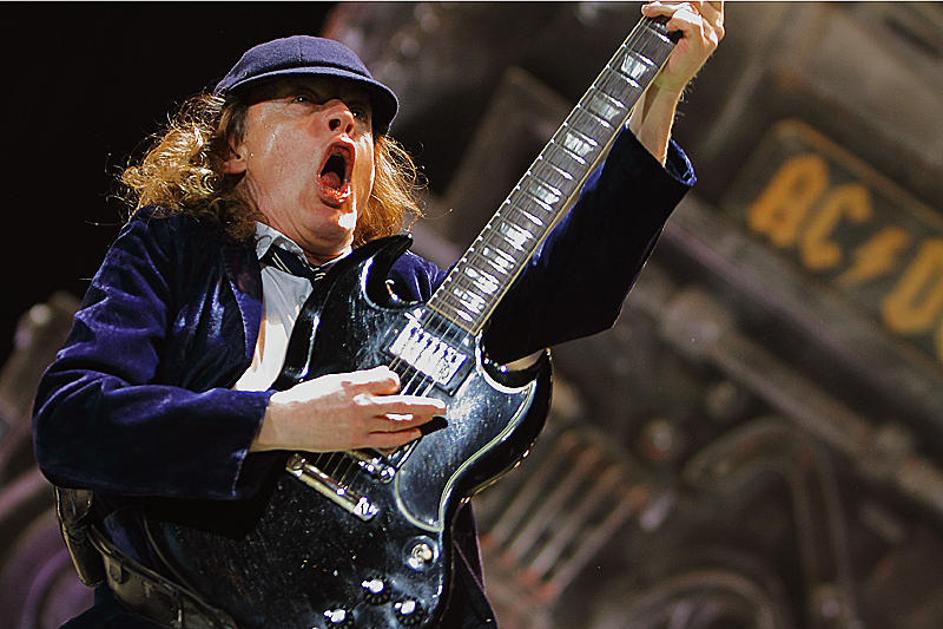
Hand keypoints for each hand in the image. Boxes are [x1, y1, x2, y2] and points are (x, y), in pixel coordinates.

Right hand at [251, 366, 445, 452]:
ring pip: (399, 422)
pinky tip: (413, 434)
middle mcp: (361, 403)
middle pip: (402, 402)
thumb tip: (378, 378)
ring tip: (431, 418)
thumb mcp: (334, 380)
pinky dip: (404, 436)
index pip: (390, 379)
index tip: (396, 383)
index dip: (396, 381)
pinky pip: (387, 439)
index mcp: (355, 384)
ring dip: (419, 420)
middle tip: (440, 406)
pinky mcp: (357, 440)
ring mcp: (361, 424)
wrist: (286, 420)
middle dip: (425, 404)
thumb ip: (359, 380)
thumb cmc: (305, 400)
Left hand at [641, 1, 724, 93]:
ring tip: (651, 13)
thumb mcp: (672, 22)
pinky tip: (668, 28)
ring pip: (689, 7)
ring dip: (665, 7)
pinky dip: (675, 20)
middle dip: (668, 0)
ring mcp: (710, 35)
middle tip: (651, 6)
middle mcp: (714, 25)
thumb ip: (675, 7)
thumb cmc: (665, 54)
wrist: (663, 81)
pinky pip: (691, 21)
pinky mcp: (702, 44)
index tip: (665, 0)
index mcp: (711, 17)